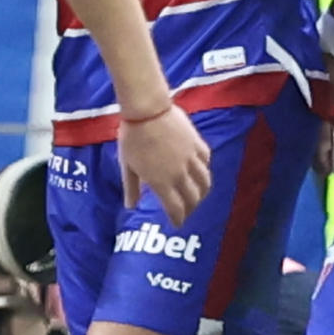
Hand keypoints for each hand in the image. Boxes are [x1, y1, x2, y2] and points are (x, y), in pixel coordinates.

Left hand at [117, 102, 210, 225]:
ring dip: (203, 192)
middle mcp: (180, 174)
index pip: (175, 208)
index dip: (178, 219)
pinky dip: (205, 169)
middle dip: (191, 208)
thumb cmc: (132, 137)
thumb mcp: (127, 165)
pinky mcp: (197, 143)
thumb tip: (131, 206)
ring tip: (199, 195)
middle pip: (193, 198)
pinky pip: (206, 161)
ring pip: (204, 181)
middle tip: (187, 211)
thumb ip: (131, 188)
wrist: (147, 110)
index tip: (178, 224)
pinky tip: (202, 170)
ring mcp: (190, 158)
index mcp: (161, 182)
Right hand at [315, 54, 333, 175]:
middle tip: (327, 172)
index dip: (316, 153)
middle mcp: (329, 112)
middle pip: (329, 138)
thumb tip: (299, 137)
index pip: (316, 137)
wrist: (331, 55)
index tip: (314, 168)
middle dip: (329, 154)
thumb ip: (306, 117)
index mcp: (315, 111)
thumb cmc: (312, 73)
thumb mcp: (306, 98)